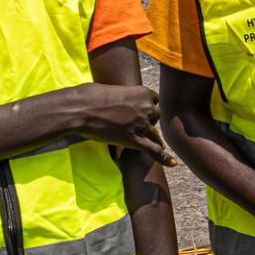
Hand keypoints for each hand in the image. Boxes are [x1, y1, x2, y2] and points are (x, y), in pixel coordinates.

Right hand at [50, 83, 173, 165]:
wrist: (82, 108)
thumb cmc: (91, 96)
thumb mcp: (113, 91)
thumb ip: (124, 97)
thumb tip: (119, 103)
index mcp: (143, 93)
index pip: (156, 100)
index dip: (150, 106)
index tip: (145, 111)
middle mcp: (146, 108)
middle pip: (157, 117)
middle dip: (150, 122)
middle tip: (140, 126)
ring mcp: (142, 125)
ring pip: (155, 134)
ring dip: (155, 138)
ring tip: (157, 144)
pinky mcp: (134, 140)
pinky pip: (154, 150)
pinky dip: (164, 157)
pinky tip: (172, 163)